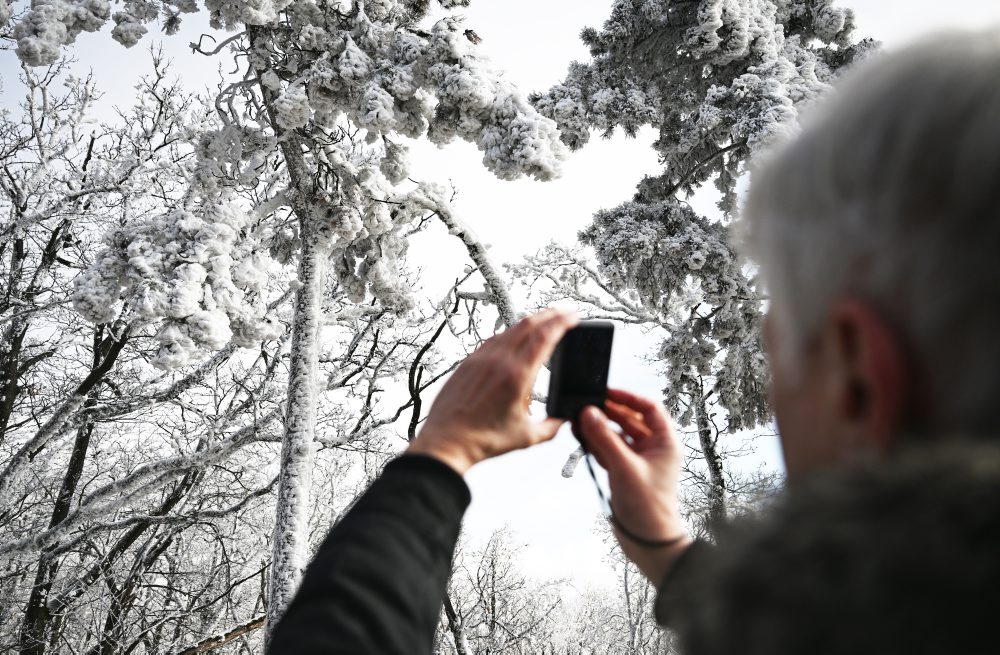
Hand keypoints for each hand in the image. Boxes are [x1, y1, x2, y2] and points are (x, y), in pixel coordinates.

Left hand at [406, 308, 577, 473]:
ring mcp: (480, 359)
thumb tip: (562, 419)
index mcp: (516, 376)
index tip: (572, 316)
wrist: (447, 442)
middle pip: (528, 324)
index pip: (544, 337)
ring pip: (509, 329)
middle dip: (549, 314)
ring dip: (529, 322)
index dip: (561, 322)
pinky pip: (492, 340)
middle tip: (563, 312)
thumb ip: (551, 427)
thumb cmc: (481, 440)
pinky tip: (512, 340)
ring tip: (542, 323)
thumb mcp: (526, 437)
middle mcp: (498, 362)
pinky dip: (509, 334)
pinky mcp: (467, 363)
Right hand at [576, 389, 691, 584]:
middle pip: (630, 420)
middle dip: (608, 413)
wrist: (647, 541)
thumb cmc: (648, 506)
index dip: (629, 397)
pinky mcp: (625, 471)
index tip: (607, 392)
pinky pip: (610, 450)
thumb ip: (605, 439)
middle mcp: (653, 448)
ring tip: (579, 421)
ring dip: (600, 429)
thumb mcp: (624, 468)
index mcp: (665, 442)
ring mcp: (638, 460)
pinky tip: (582, 438)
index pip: (649, 409)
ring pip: (617, 435)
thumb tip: (589, 413)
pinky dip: (596, 444)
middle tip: (587, 406)